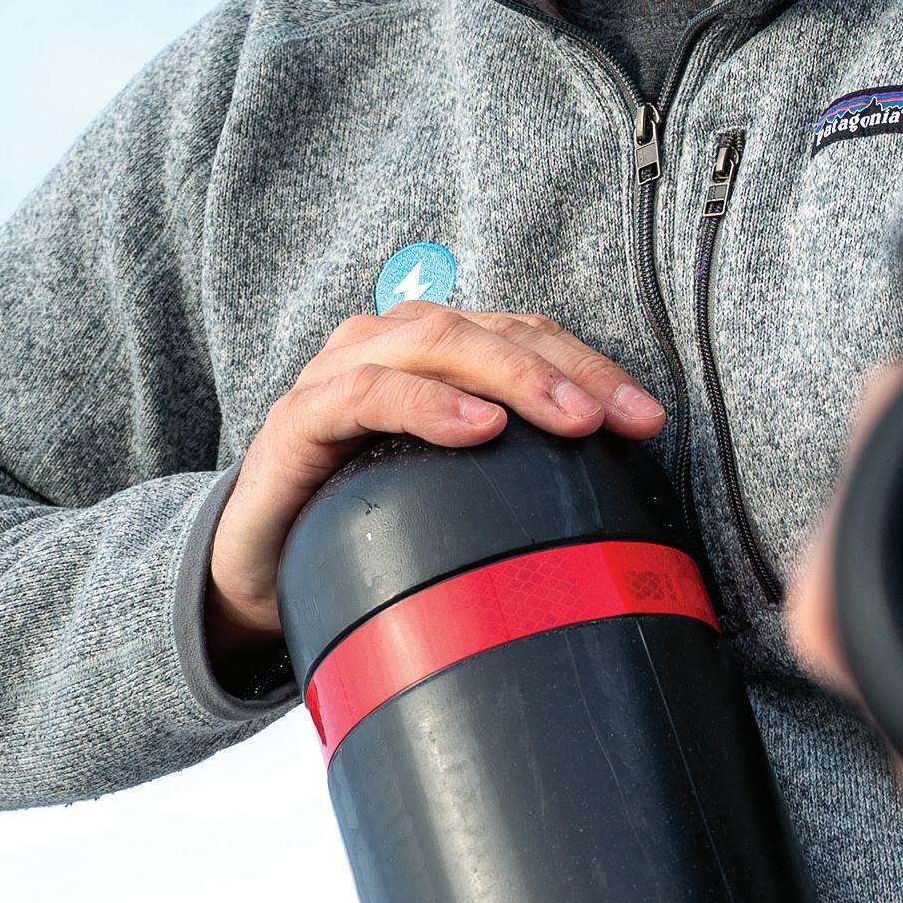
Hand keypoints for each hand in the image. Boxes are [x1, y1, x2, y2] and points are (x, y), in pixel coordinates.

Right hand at [208, 303, 665, 644]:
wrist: (254, 571)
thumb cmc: (363, 520)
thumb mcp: (451, 494)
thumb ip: (514, 479)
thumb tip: (621, 521)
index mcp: (434, 351)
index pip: (527, 336)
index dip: (592, 367)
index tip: (648, 419)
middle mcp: (389, 343)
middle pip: (494, 331)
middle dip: (568, 370)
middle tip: (622, 419)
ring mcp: (340, 373)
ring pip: (439, 344)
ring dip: (513, 377)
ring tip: (570, 418)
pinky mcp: (299, 418)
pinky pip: (368, 395)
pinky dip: (427, 405)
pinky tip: (478, 427)